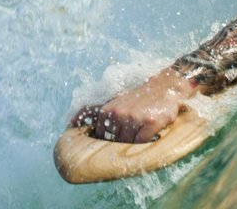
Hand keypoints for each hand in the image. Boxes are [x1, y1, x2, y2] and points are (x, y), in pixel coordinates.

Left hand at [71, 68, 194, 142]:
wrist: (164, 87)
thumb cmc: (138, 98)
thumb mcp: (115, 102)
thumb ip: (96, 112)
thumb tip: (71, 122)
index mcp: (107, 111)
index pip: (100, 136)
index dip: (105, 144)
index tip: (104, 150)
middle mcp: (118, 114)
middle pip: (113, 143)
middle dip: (118, 147)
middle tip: (126, 144)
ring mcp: (134, 119)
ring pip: (127, 144)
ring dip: (132, 146)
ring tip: (139, 137)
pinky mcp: (149, 123)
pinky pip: (142, 142)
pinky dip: (144, 144)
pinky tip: (148, 137)